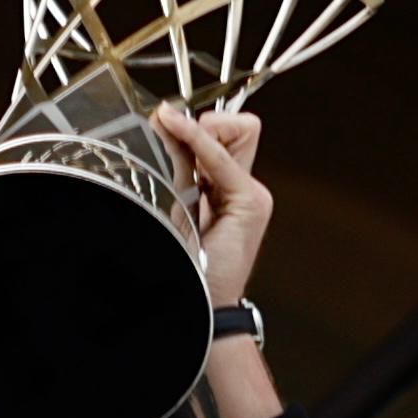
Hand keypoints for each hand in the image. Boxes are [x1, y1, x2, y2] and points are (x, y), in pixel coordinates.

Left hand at [152, 103, 269, 308]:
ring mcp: (252, 195)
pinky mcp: (250, 203)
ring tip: (178, 141)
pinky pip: (223, 159)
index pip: (229, 133)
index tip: (166, 119)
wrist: (198, 299)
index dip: (199, 124)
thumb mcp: (179, 202)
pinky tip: (180, 128)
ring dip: (206, 130)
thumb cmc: (187, 260)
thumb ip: (181, 165)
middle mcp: (246, 187)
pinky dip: (200, 140)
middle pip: (241, 126)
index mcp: (229, 188)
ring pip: (242, 131)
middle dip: (209, 123)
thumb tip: (165, 123)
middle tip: (176, 131)